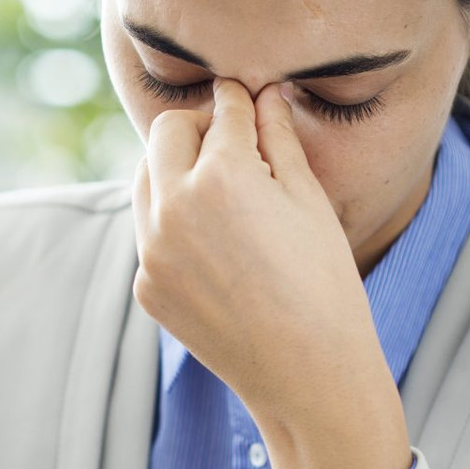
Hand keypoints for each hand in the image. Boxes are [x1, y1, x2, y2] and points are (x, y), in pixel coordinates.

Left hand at [131, 79, 412, 468]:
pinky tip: (216, 245)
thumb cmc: (324, 284)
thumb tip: (265, 94)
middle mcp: (173, 207)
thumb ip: (278, 139)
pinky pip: (149, 234)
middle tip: (231, 140)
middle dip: (197, 127)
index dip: (240, 100)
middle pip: (167, 133)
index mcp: (221, 175)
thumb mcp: (308, 201)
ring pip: (147, 181)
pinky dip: (173, 224)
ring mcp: (151, 251)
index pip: (222, 110)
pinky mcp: (145, 287)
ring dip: (176, 170)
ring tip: (221, 188)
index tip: (248, 100)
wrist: (307, 374)